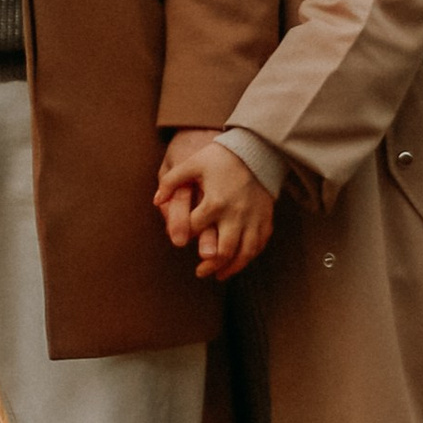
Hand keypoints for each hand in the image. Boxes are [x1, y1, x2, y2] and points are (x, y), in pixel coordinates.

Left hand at [155, 134, 273, 281]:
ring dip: (231, 267)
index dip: (185, 235)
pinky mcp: (265, 218)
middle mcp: (235, 214)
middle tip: (200, 271)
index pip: (195, 229)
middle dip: (210, 265)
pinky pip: (259, 244)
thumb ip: (171, 181)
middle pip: (222, 251)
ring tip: (219, 274)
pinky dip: (249, 257)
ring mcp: (253, 218)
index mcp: (215, 202)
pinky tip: (239, 261)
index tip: (181, 239)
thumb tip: (156, 201)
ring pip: (244, 253)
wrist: (257, 149)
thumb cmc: (221, 156)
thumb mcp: (193, 164)